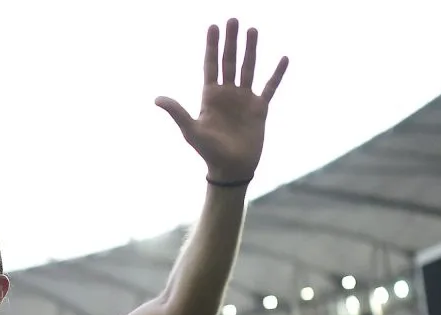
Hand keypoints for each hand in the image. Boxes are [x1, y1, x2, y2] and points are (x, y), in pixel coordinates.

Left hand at [156, 19, 288, 182]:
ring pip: (248, 68)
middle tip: (232, 19)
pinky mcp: (259, 109)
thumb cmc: (208, 152)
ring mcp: (244, 100)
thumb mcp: (191, 130)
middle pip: (229, 61)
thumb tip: (157, 99)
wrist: (231, 169)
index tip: (213, 26)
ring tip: (252, 30)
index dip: (212, 46)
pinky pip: (270, 87)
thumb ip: (177, 112)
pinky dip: (276, 74)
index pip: (211, 65)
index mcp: (210, 96)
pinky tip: (283, 58)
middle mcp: (227, 94)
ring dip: (250, 50)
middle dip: (230, 41)